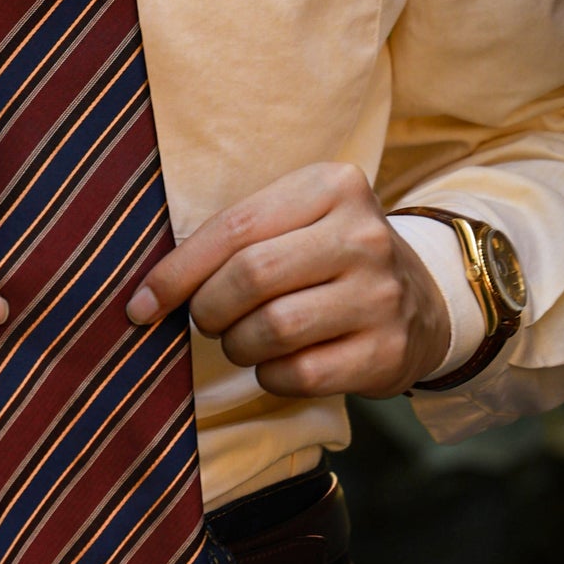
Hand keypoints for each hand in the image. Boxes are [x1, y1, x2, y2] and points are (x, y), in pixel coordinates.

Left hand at [125, 163, 449, 399]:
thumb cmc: (326, 259)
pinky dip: (271, 376)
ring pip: (274, 328)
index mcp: (332, 187)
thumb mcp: (293, 223)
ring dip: (237, 345)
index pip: (233, 229)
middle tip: (206, 321)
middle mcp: (364, 236)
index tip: (141, 304)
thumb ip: (231, 240)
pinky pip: (301, 374)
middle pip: (251, 277)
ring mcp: (382, 294)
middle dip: (208, 309)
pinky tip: (278, 364)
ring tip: (242, 341)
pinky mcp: (387, 350)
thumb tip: (146, 295)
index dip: (176, 272)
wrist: (422, 301)